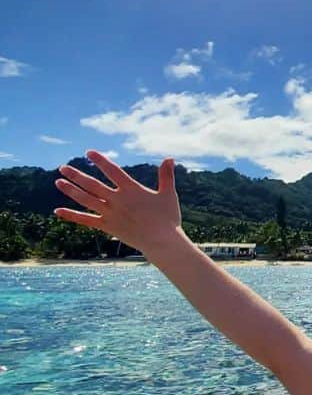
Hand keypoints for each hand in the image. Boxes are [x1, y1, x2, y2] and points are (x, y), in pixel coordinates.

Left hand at [55, 152, 182, 254]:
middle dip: (77, 175)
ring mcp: (110, 214)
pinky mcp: (107, 227)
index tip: (89, 153)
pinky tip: (58, 211)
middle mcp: (117, 200)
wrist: (161, 242)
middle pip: (93, 185)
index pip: (113, 171)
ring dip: (71, 190)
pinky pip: (86, 220)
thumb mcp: (168, 194)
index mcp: (132, 190)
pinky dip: (71, 215)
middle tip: (63, 167)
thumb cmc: (168, 218)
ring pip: (86, 200)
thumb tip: (170, 158)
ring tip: (58, 182)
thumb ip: (166, 175)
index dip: (100, 161)